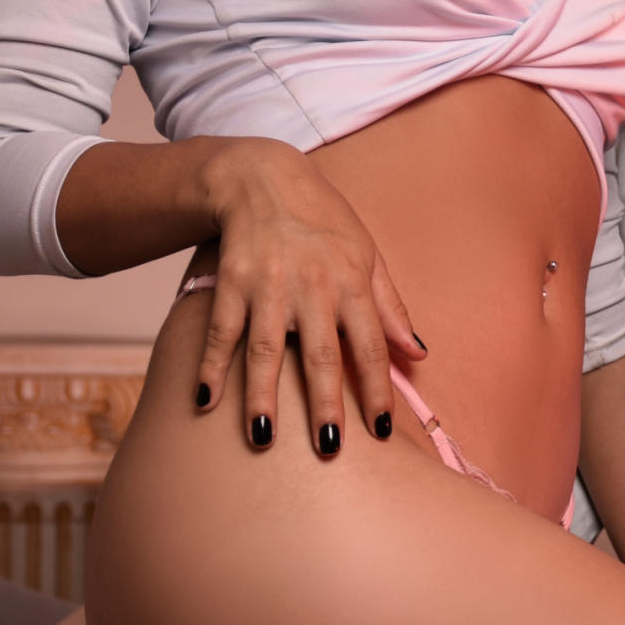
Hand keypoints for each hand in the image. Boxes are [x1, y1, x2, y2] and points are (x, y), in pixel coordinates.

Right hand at [190, 138, 424, 454]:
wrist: (263, 177)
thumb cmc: (323, 221)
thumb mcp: (367, 254)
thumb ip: (391, 307)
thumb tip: (418, 353)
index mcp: (351, 282)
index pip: (370, 344)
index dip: (378, 387)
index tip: (382, 430)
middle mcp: (312, 287)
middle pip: (320, 354)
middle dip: (325, 402)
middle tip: (328, 447)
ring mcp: (268, 285)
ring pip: (265, 349)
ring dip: (262, 395)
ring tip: (262, 437)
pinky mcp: (231, 282)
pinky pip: (221, 331)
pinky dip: (211, 365)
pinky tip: (205, 400)